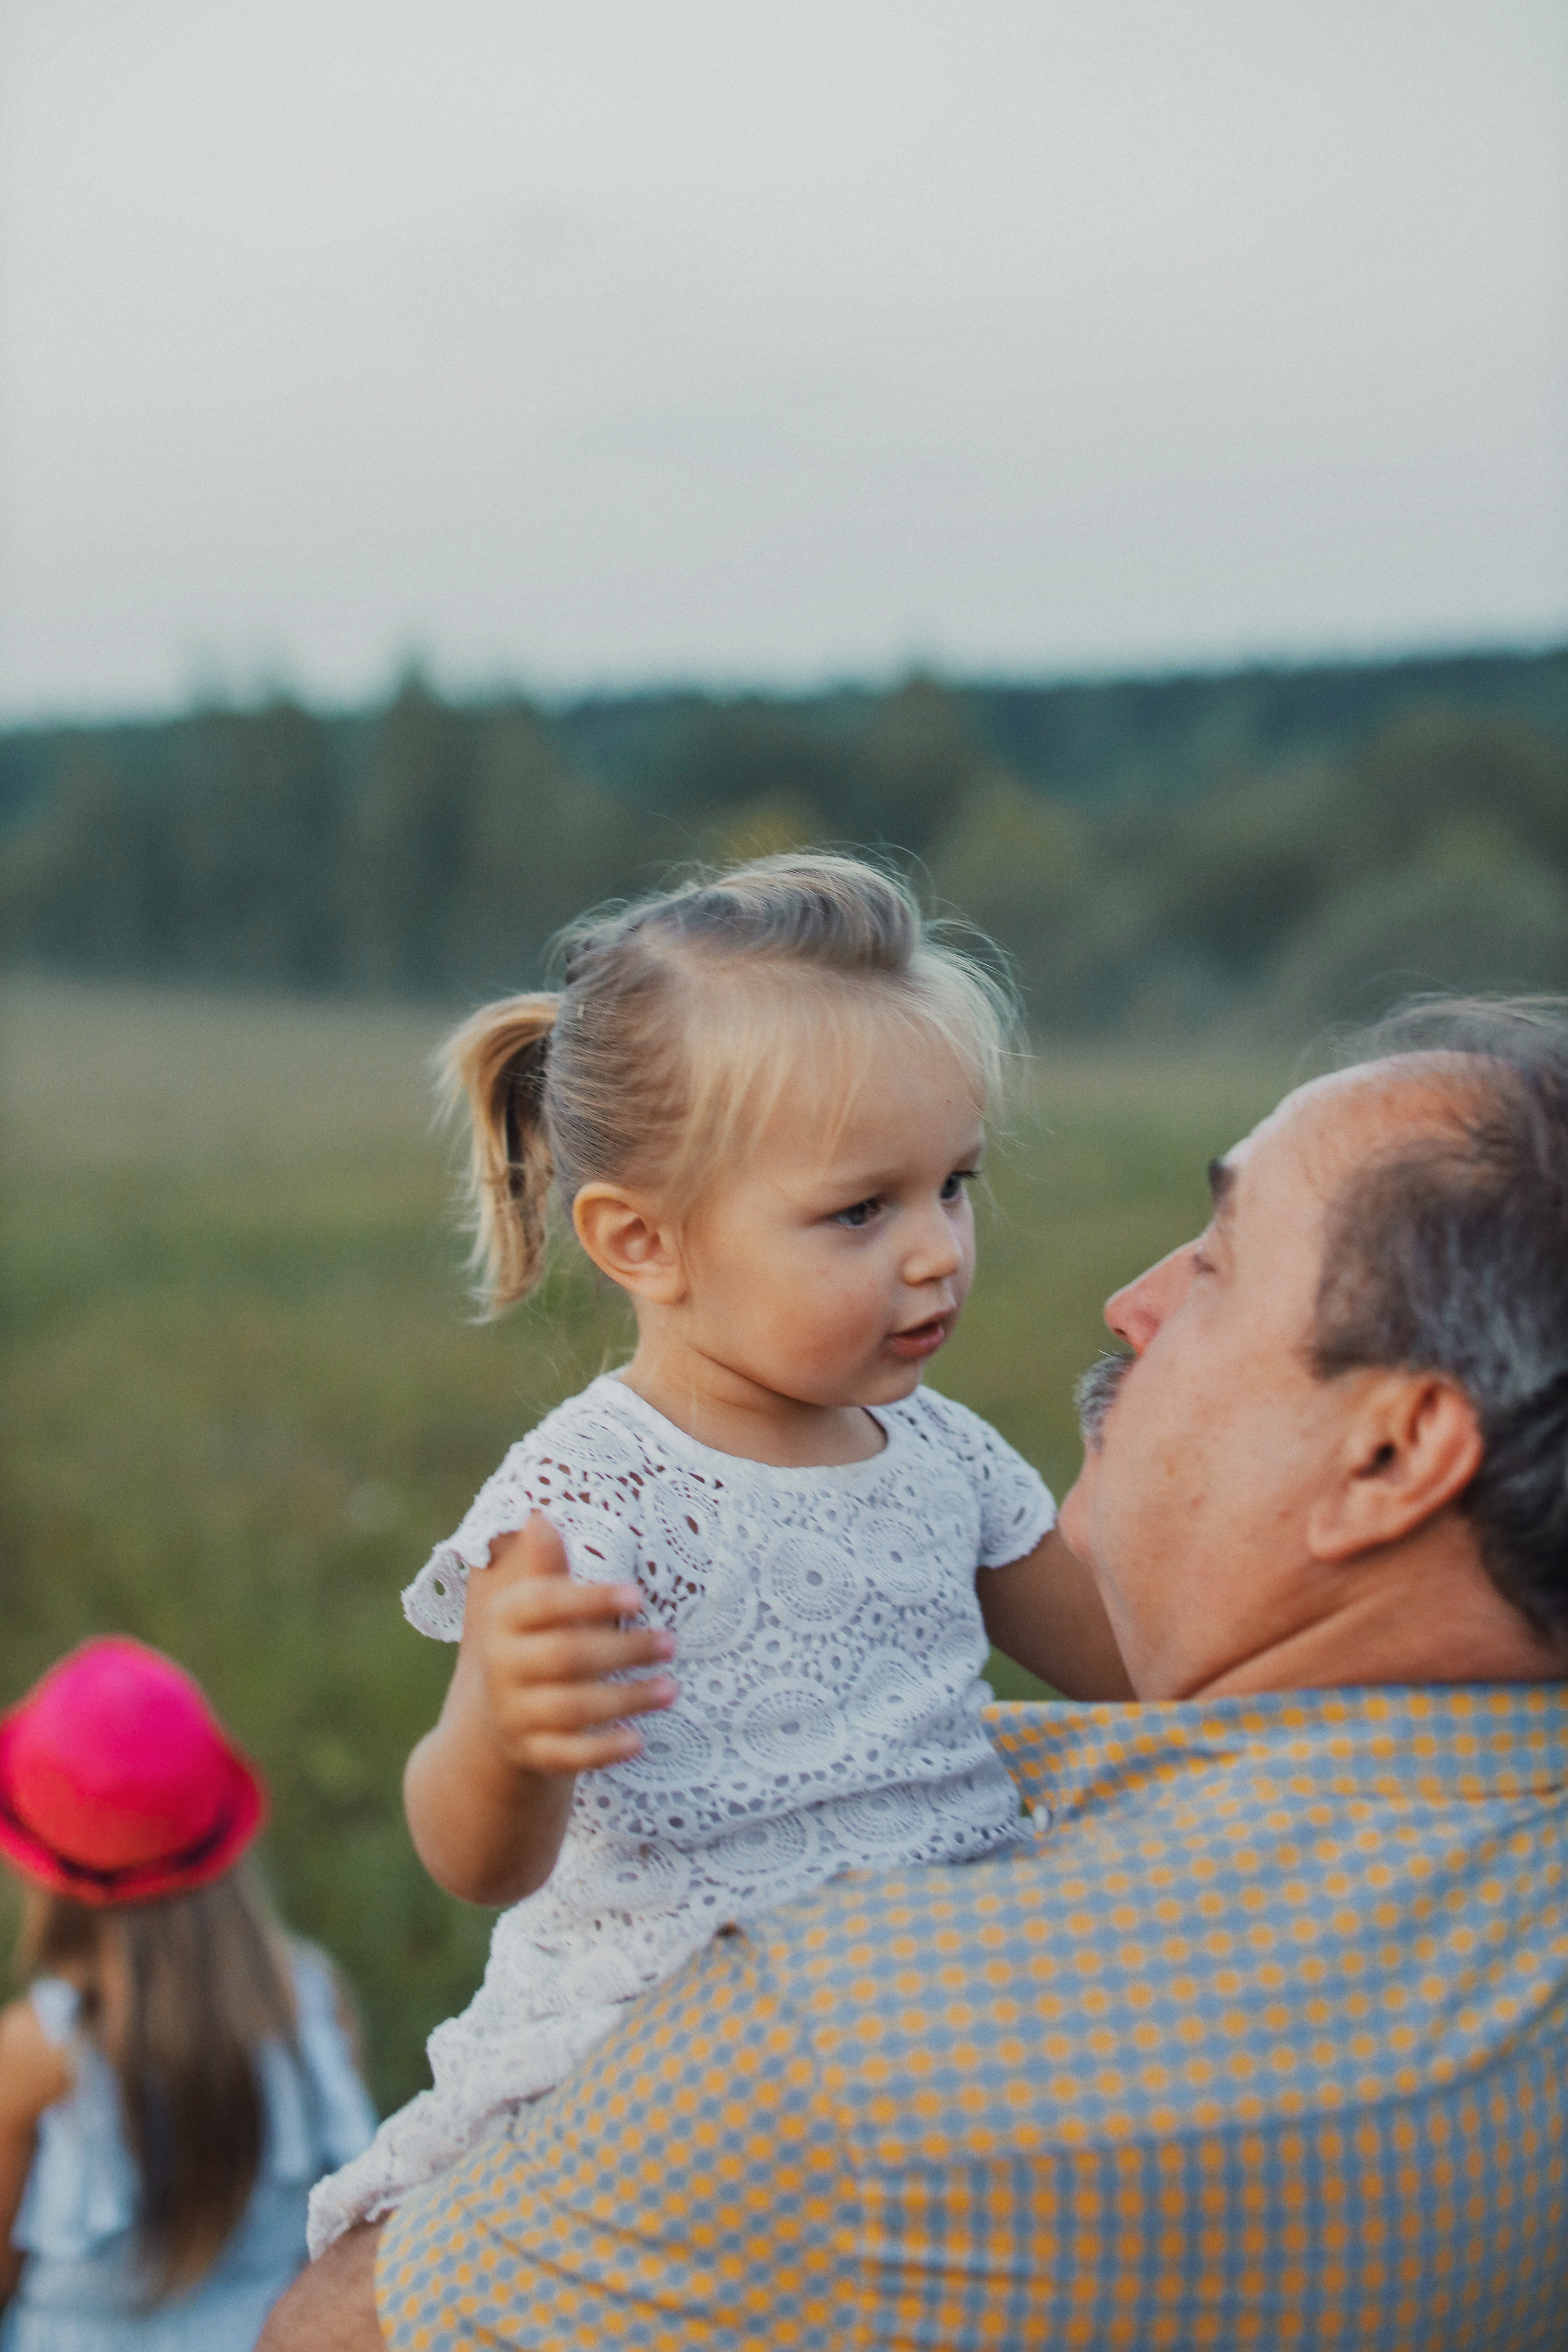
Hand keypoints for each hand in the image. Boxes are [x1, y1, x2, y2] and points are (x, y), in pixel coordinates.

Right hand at [464, 1513, 677, 1775]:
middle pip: (565, 1656)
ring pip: (572, 1708)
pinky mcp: (531, 1753)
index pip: (544, 1603)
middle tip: (670, 1643)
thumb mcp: (534, 1605)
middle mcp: (503, 1666)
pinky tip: (640, 1740)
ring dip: (626, 1699)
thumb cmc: (535, 1643)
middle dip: (623, 1650)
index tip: (639, 1595)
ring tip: (671, 1688)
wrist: (499, 1720)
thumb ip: (545, 1568)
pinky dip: (603, 1750)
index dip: (590, 1599)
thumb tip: (540, 1516)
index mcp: (505, 1618)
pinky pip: (567, 1756)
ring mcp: (514, 1714)